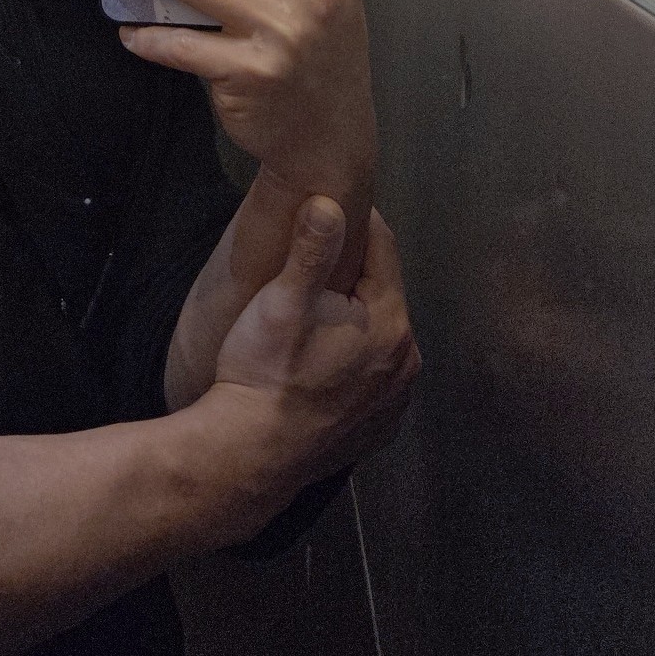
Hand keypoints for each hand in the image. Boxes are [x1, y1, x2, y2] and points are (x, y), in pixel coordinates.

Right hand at [210, 200, 418, 505]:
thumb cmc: (265, 371)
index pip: (382, 248)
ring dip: (356, 319)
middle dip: (355, 273)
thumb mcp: (283, 301)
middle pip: (383, 293)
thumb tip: (330, 200)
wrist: (248, 455)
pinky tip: (323, 362)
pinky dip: (356, 363)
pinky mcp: (379, 429)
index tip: (332, 205)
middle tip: (316, 260)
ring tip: (317, 312)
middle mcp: (406, 361)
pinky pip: (374, 377)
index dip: (356, 222)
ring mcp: (395, 401)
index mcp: (389, 322)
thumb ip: (311, 248)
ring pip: (380, 336)